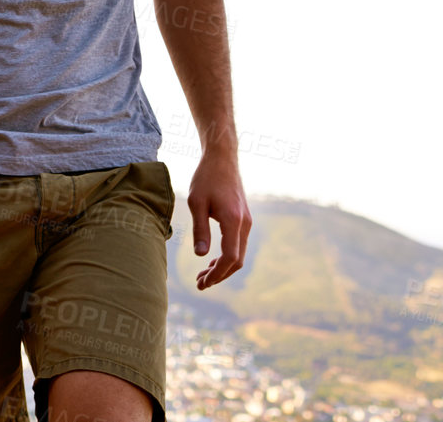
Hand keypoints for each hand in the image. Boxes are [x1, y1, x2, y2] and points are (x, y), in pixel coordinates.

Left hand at [187, 150, 250, 289]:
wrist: (222, 159)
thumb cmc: (205, 178)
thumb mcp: (196, 203)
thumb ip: (200, 229)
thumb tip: (201, 256)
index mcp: (233, 220)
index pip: (229, 257)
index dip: (217, 274)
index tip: (202, 282)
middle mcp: (245, 224)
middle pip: (236, 260)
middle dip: (219, 275)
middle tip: (199, 284)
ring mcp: (247, 222)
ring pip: (239, 254)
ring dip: (222, 267)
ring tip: (202, 275)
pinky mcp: (244, 219)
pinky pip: (238, 244)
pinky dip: (227, 257)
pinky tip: (212, 260)